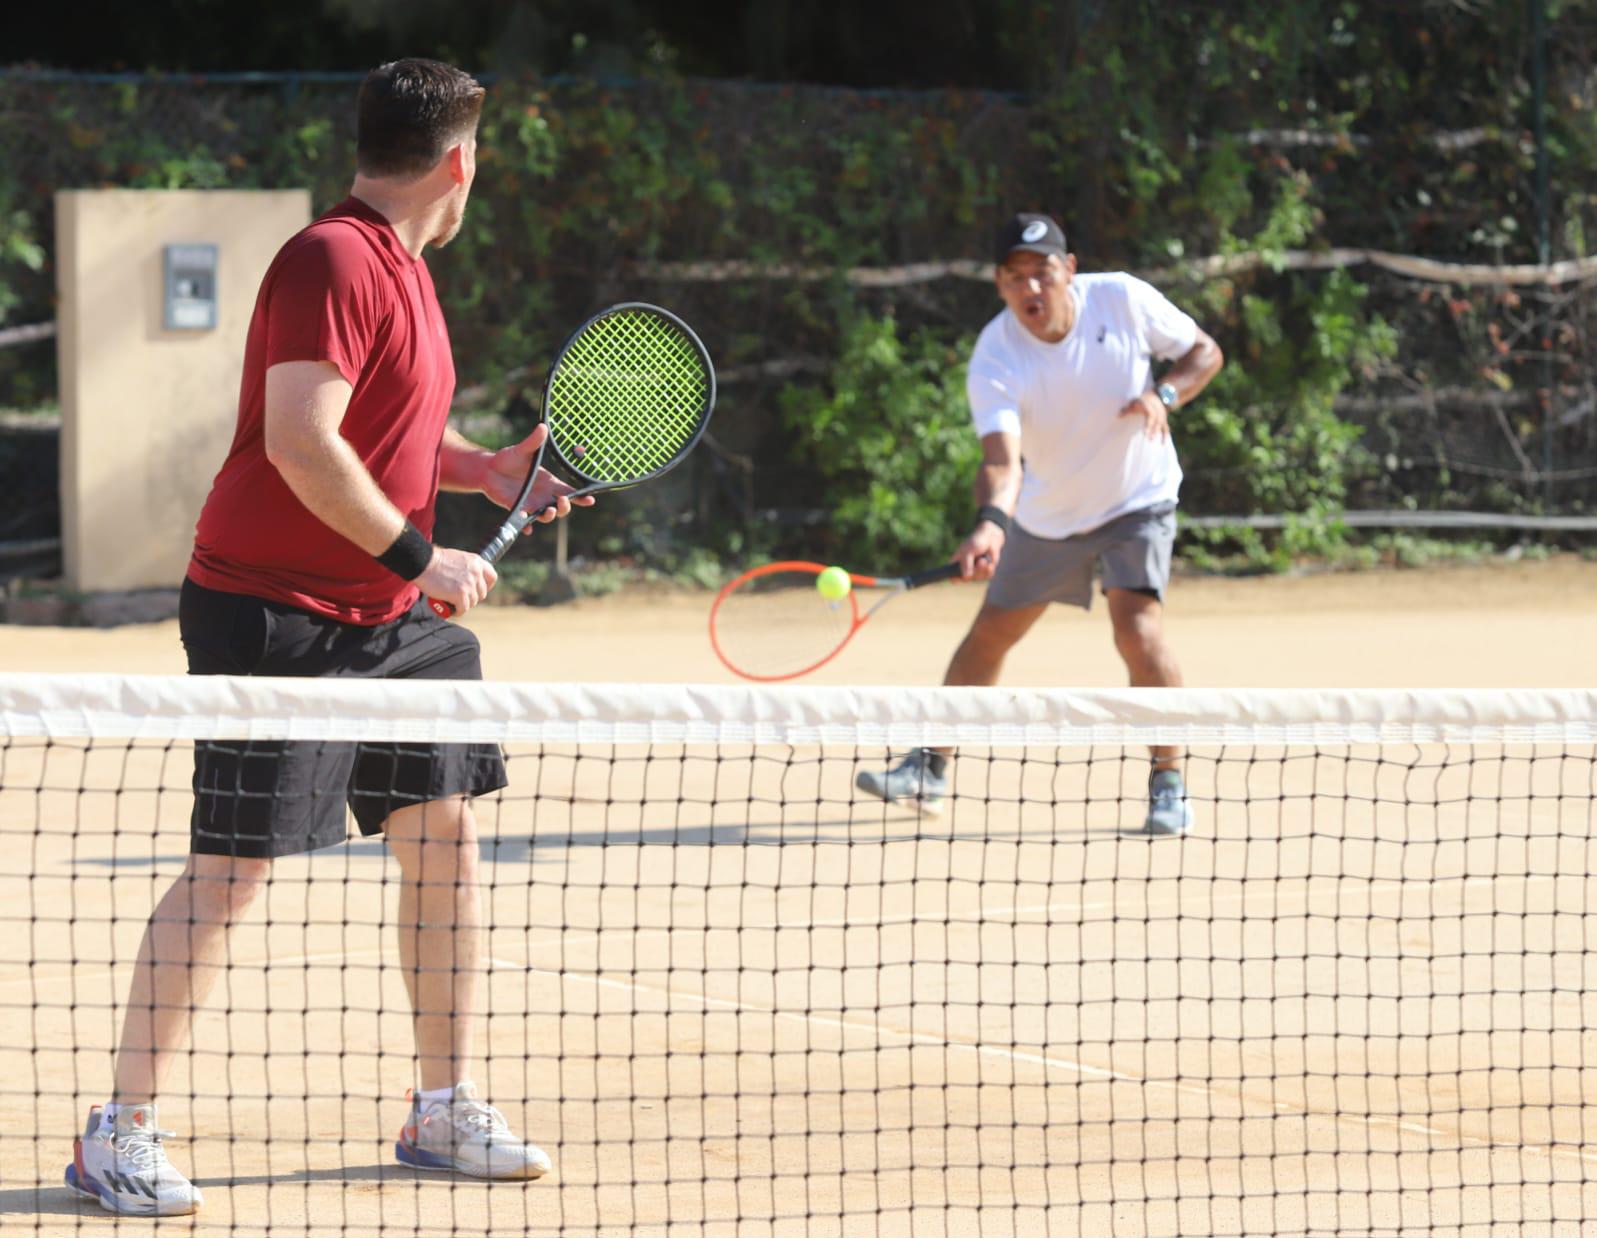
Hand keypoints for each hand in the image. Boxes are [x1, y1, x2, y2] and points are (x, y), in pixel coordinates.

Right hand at [417, 546, 496, 614]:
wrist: (422, 562)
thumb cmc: (435, 561)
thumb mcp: (457, 558)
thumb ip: (466, 568)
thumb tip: (470, 580)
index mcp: (477, 561)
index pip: (492, 577)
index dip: (487, 586)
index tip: (478, 590)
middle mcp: (476, 572)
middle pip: (482, 593)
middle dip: (472, 598)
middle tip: (460, 598)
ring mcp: (469, 584)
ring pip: (473, 602)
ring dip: (464, 605)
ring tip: (453, 603)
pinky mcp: (460, 594)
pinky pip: (464, 609)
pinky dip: (458, 611)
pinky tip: (452, 610)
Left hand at [480, 425, 596, 529]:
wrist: (488, 469)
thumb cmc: (508, 459)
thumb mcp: (522, 450)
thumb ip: (533, 441)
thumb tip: (542, 426)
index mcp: (549, 482)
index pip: (569, 492)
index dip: (581, 497)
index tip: (590, 500)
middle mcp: (543, 496)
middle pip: (561, 508)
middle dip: (565, 508)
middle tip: (562, 502)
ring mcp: (531, 504)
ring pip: (546, 516)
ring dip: (549, 516)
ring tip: (548, 511)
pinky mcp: (517, 509)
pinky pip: (525, 522)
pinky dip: (527, 527)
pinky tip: (528, 528)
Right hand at [954, 524, 1004, 579]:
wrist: (990, 538)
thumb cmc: (975, 542)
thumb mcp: (968, 552)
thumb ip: (966, 564)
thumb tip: (966, 578)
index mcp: (956, 564)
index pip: (952, 577)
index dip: (956, 580)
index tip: (962, 577)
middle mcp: (964, 569)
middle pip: (967, 579)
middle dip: (975, 571)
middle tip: (980, 561)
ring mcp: (974, 571)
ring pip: (977, 578)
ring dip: (983, 569)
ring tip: (984, 560)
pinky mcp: (984, 571)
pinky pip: (986, 577)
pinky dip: (989, 570)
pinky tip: (989, 563)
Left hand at [1117, 390, 1171, 440]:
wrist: (1156, 396)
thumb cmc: (1141, 401)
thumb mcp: (1133, 403)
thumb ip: (1127, 410)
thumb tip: (1118, 416)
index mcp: (1150, 407)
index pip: (1150, 415)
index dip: (1149, 424)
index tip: (1145, 433)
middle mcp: (1157, 411)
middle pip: (1157, 422)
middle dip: (1154, 430)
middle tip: (1150, 439)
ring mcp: (1162, 416)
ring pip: (1162, 425)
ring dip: (1161, 434)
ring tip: (1158, 444)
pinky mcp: (1164, 421)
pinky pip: (1166, 429)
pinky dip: (1165, 436)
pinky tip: (1163, 444)